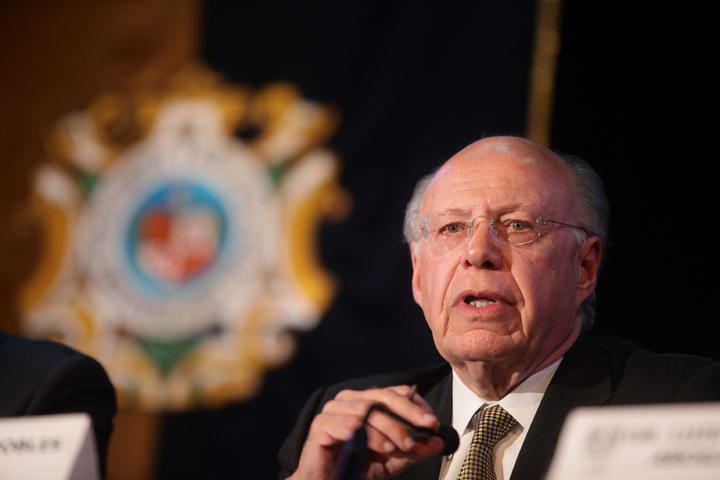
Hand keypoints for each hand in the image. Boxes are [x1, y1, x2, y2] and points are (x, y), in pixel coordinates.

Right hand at [289, 385, 444, 479]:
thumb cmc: (356, 468)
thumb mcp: (392, 459)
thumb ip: (413, 449)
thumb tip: (438, 441)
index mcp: (367, 401)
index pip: (396, 392)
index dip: (416, 405)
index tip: (432, 423)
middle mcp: (350, 400)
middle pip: (384, 396)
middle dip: (407, 414)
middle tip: (423, 430)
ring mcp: (334, 409)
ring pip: (367, 410)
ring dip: (388, 429)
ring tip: (396, 448)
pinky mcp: (321, 424)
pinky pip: (347, 424)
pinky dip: (366, 435)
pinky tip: (378, 448)